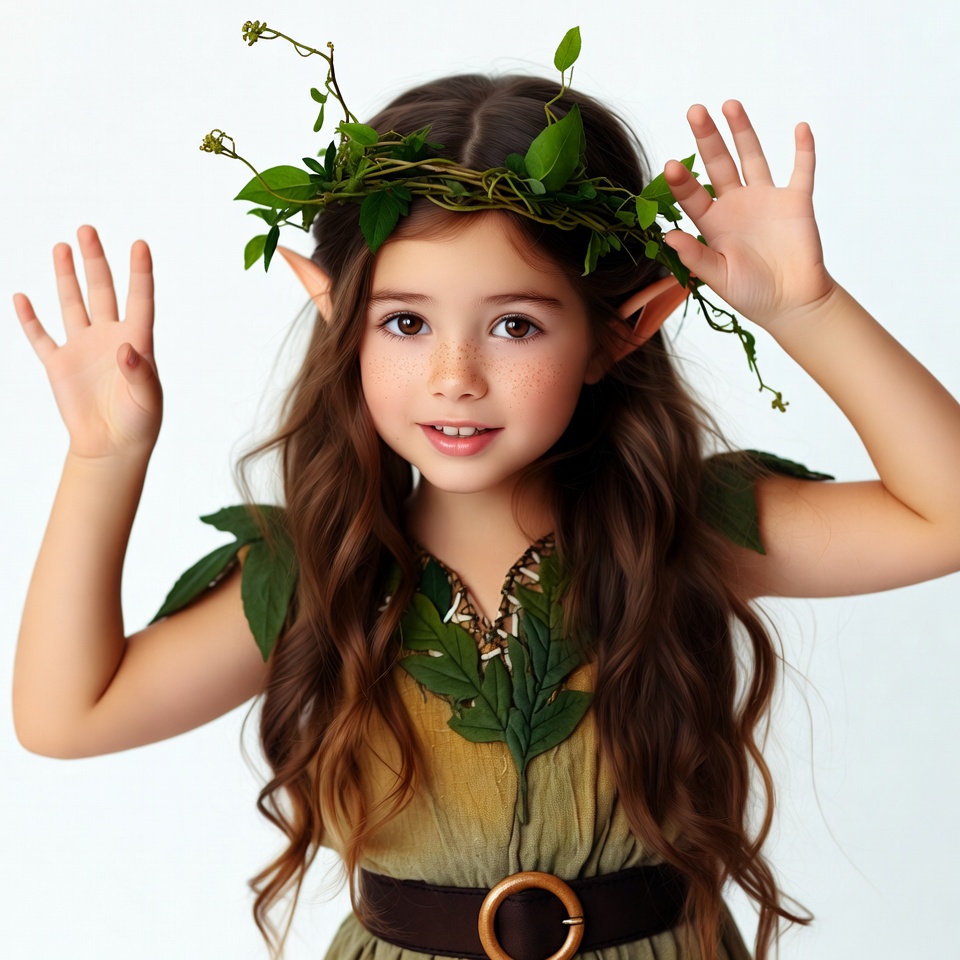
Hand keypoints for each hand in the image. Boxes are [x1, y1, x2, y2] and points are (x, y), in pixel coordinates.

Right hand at [14, 226, 161, 459]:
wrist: (112, 447)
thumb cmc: (139, 424)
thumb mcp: (148, 400)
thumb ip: (141, 374)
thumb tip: (126, 349)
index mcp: (137, 342)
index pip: (140, 300)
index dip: (140, 273)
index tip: (140, 244)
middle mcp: (109, 338)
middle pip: (101, 291)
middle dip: (95, 261)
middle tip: (87, 229)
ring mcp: (82, 349)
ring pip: (72, 304)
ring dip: (66, 276)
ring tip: (62, 246)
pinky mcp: (58, 365)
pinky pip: (41, 337)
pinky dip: (30, 318)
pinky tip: (21, 297)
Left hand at [664, 101, 835, 331]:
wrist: (791, 303)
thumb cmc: (752, 294)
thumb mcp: (719, 278)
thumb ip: (696, 257)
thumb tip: (667, 237)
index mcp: (713, 224)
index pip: (693, 196)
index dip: (681, 182)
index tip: (670, 165)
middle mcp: (736, 205)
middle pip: (718, 164)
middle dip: (707, 138)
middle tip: (694, 111)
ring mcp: (766, 200)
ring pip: (752, 157)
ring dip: (742, 131)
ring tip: (729, 104)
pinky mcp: (796, 202)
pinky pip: (801, 170)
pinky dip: (803, 150)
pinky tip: (800, 128)